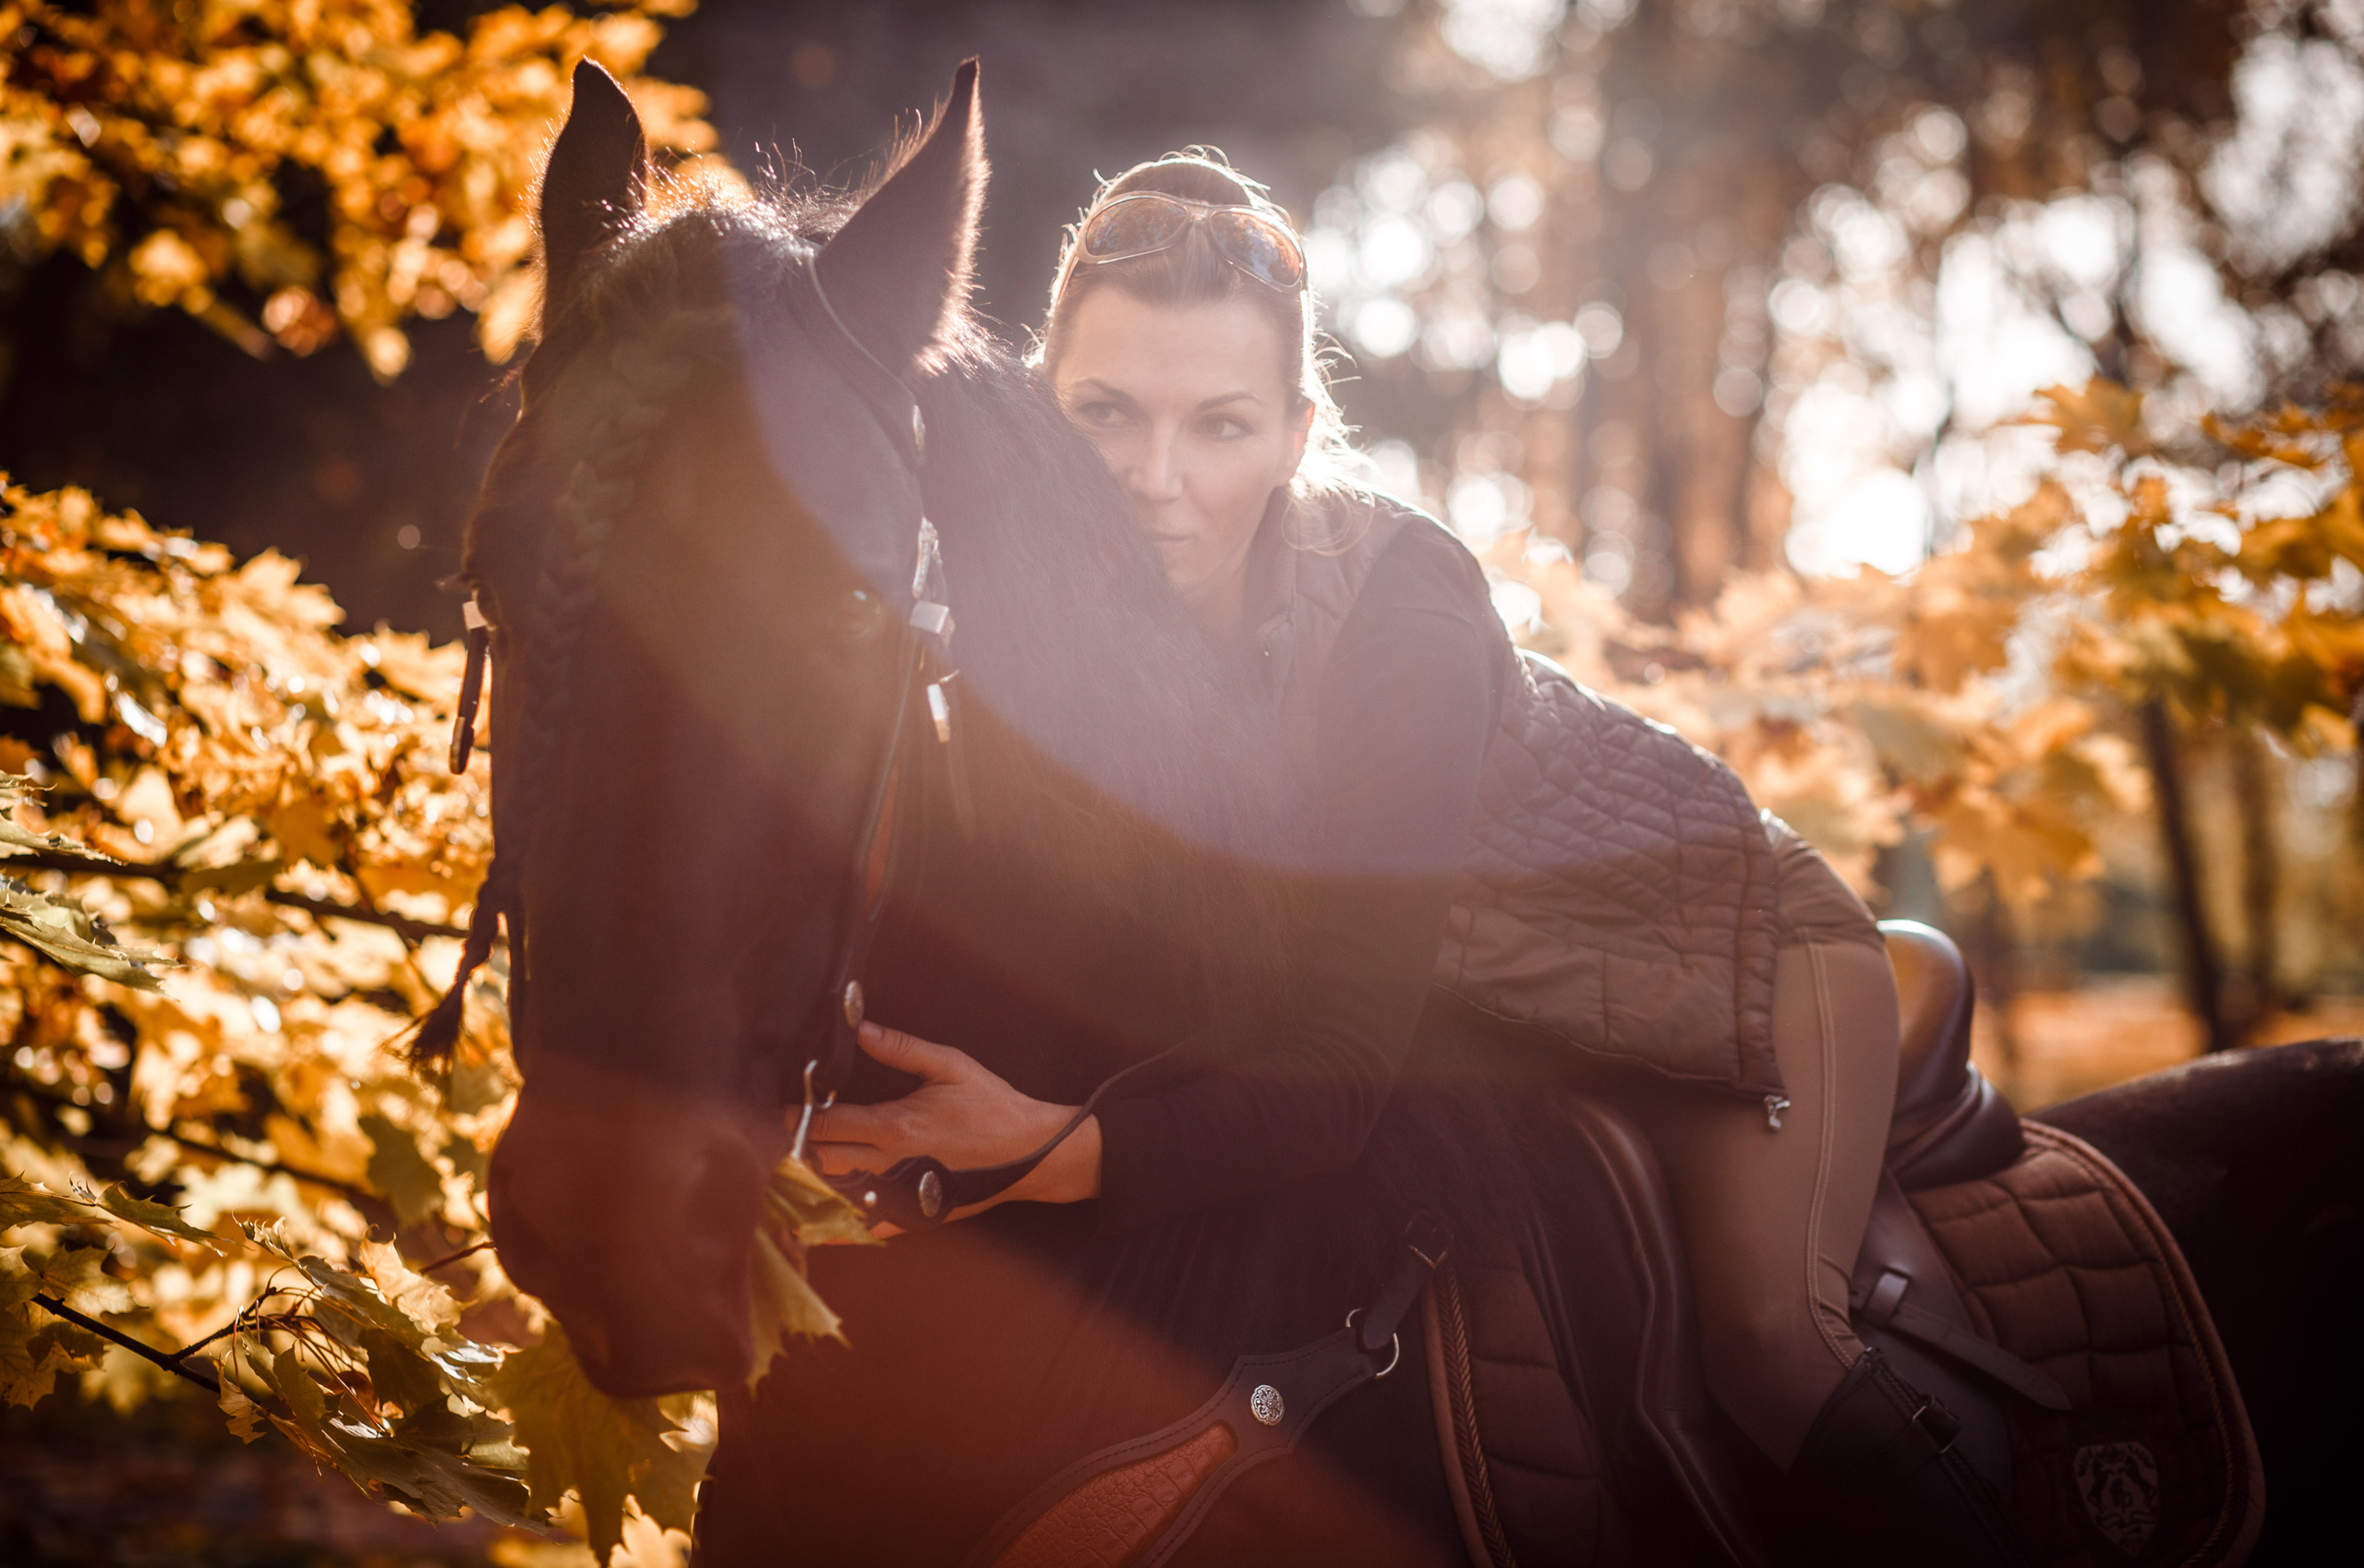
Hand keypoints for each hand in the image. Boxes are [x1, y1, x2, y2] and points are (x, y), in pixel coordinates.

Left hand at [803, 1022, 1101, 1233]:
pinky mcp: (915, 1215)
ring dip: (814, 1183)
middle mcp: (889, 1164)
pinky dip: (843, 1222)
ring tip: (801, 1169)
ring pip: (836, 1197)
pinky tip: (828, 1214)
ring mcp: (900, 1194)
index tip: (787, 1110)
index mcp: (893, 1125)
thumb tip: (861, 1030)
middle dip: (797, 1150)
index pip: (825, 1125)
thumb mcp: (951, 1065)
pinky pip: (868, 1227)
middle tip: (789, 1138)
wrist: (1030, 1151)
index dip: (798, 1117)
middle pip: (820, 1163)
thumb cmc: (992, 1106)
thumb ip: (902, 1049)